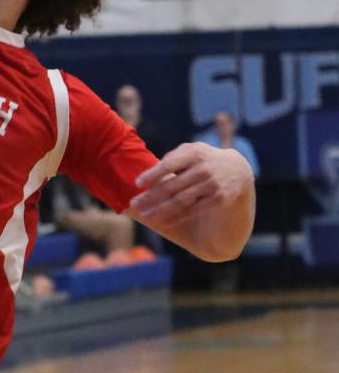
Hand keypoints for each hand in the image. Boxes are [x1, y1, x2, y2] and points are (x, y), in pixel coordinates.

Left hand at [128, 143, 252, 225]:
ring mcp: (212, 184)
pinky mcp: (218, 199)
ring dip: (161, 210)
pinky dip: (177, 217)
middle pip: (172, 185)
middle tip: (134, 204)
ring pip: (181, 200)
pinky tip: (163, 221)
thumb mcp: (193, 150)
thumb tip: (153, 170)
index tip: (137, 184)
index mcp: (194, 154)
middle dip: (151, 196)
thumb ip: (174, 156)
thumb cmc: (205, 159)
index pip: (170, 165)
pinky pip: (193, 210)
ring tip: (145, 216)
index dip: (153, 174)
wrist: (238, 170)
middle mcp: (203, 168)